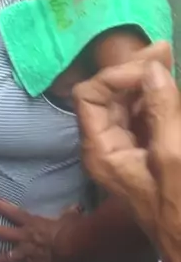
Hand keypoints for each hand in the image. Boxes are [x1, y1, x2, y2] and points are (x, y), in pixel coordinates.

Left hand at [0, 198, 82, 261]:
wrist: (74, 247)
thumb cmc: (71, 228)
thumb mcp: (70, 217)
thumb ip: (69, 213)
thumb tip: (76, 209)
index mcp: (32, 223)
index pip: (13, 212)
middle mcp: (25, 238)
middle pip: (1, 233)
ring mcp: (27, 254)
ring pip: (7, 257)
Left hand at [73, 41, 180, 261]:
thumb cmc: (180, 210)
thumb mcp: (173, 157)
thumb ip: (162, 110)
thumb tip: (152, 69)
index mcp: (101, 150)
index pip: (90, 95)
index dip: (116, 75)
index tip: (152, 67)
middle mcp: (109, 145)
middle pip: (110, 95)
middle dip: (135, 70)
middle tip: (167, 51)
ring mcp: (129, 148)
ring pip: (131, 103)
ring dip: (150, 80)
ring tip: (170, 60)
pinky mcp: (149, 151)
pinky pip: (148, 117)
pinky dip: (160, 99)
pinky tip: (174, 86)